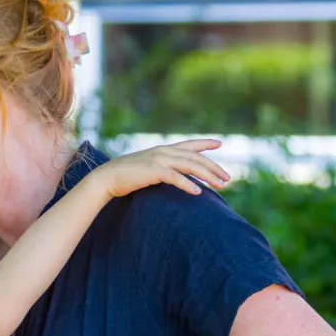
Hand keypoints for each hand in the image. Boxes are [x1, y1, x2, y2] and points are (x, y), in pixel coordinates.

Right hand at [94, 138, 229, 198]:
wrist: (107, 177)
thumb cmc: (126, 175)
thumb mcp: (148, 167)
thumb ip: (162, 167)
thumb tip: (172, 173)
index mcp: (163, 149)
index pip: (189, 144)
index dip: (205, 143)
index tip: (220, 143)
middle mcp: (164, 151)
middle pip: (196, 158)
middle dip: (214, 168)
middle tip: (228, 178)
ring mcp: (159, 159)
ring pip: (190, 166)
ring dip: (207, 176)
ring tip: (220, 185)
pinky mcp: (153, 171)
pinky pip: (175, 177)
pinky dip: (187, 184)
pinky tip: (198, 192)